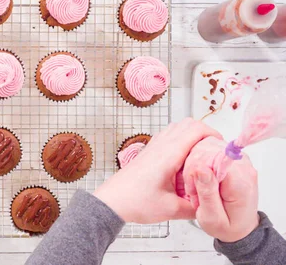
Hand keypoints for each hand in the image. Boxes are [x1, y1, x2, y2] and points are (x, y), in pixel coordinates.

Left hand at [93, 118, 221, 223]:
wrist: (112, 202)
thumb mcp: (171, 209)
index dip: (214, 134)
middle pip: (188, 123)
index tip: (222, 148)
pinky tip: (184, 161)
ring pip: (177, 128)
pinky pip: (168, 136)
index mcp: (169, 154)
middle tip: (214, 150)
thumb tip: (211, 203)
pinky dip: (181, 141)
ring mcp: (153, 146)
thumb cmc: (135, 202)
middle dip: (206, 133)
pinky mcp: (149, 152)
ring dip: (193, 135)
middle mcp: (161, 145)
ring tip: (202, 156)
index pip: (196, 129)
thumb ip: (195, 207)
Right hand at [194, 155, 259, 242]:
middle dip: (193, 165)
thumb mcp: (212, 217)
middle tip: (193, 187)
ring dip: (195, 161)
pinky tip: (200, 175)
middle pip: (209, 147)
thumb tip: (200, 168)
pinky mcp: (233, 159)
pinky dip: (200, 158)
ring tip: (196, 182)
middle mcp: (243, 168)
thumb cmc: (227, 225)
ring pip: (208, 144)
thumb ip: (207, 192)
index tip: (193, 188)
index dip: (195, 169)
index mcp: (240, 183)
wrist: (240, 228)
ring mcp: (240, 161)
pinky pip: (211, 147)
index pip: (213, 158)